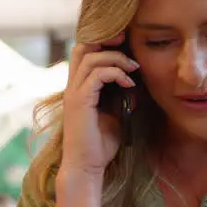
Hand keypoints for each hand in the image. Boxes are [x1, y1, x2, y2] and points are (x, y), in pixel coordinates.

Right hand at [61, 35, 138, 176]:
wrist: (86, 168)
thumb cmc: (99, 146)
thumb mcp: (115, 116)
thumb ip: (120, 98)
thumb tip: (133, 84)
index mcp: (79, 88)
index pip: (84, 52)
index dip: (103, 42)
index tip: (125, 43)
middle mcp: (73, 87)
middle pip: (82, 46)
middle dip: (105, 39)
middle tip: (127, 40)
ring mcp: (74, 93)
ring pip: (90, 57)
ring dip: (116, 58)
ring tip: (133, 68)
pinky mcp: (80, 102)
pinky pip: (97, 75)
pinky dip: (116, 74)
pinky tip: (129, 84)